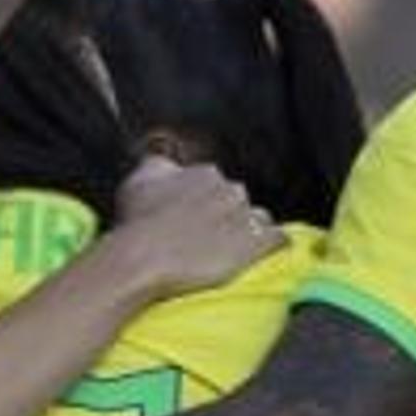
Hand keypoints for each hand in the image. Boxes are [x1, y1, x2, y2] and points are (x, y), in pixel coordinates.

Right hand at [101, 158, 283, 301]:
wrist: (144, 257)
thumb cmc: (136, 222)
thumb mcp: (137, 180)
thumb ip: (155, 165)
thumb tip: (164, 158)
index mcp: (204, 173)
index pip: (213, 183)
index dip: (203, 202)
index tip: (191, 219)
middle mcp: (229, 189)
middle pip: (237, 200)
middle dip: (226, 216)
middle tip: (206, 238)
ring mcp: (245, 216)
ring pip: (258, 218)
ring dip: (248, 231)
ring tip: (230, 250)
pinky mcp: (257, 244)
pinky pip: (279, 240)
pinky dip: (275, 246)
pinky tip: (267, 255)